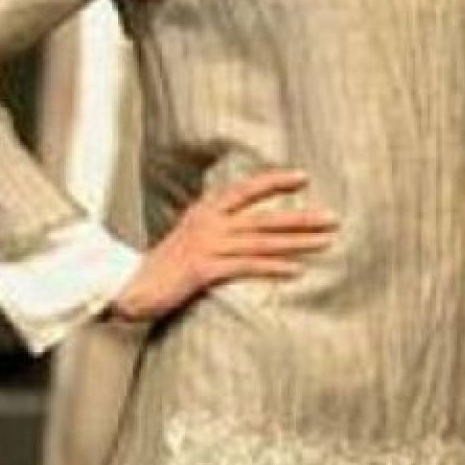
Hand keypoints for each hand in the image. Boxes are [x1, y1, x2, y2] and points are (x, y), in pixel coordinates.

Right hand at [110, 169, 336, 321]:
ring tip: (325, 242)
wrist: (131, 286)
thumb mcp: (190, 237)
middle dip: (300, 218)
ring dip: (296, 243)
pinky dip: (272, 267)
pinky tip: (296, 270)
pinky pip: (245, 266)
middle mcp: (207, 223)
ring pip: (260, 242)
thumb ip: (216, 227)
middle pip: (262, 218)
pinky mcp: (203, 269)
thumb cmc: (164, 266)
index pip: (244, 189)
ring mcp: (206, 245)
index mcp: (203, 211)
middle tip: (333, 219)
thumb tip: (247, 227)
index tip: (303, 178)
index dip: (273, 182)